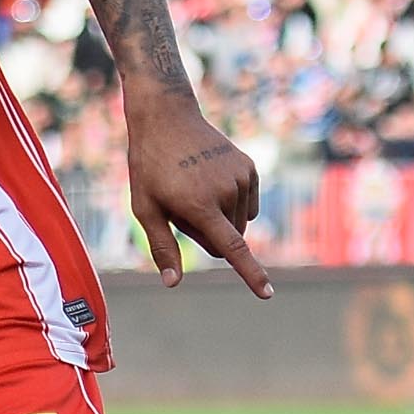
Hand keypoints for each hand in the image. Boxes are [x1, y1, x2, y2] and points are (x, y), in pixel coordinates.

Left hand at [126, 97, 271, 298]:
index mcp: (199, 205)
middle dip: (206, 234)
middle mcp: (226, 192)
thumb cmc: (150, 167)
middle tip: (182, 204)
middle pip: (227, 240)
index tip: (268, 294)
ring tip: (194, 188)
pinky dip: (232, 203)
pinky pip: (247, 205)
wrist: (167, 118)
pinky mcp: (249, 167)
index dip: (251, 275)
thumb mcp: (145, 209)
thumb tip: (173, 283)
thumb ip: (162, 247)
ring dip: (218, 218)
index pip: (232, 249)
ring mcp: (241, 177)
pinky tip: (211, 182)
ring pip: (237, 223)